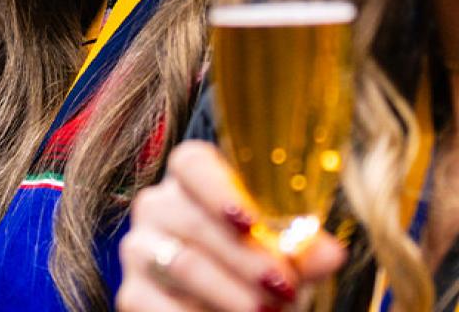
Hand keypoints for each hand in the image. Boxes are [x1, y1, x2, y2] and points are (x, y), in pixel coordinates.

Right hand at [116, 142, 346, 310]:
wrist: (227, 308)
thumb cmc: (255, 267)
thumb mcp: (282, 257)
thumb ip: (303, 251)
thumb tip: (329, 251)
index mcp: (191, 179)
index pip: (191, 164)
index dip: (217, 189)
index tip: (250, 221)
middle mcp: (156, 205)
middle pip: (192, 220)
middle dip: (243, 258)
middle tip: (283, 286)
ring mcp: (138, 248)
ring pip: (180, 263)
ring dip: (227, 292)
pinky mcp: (131, 293)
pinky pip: (154, 304)